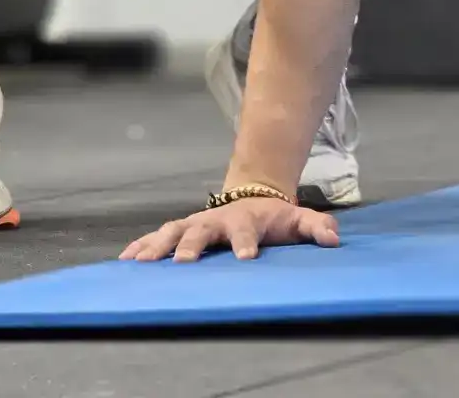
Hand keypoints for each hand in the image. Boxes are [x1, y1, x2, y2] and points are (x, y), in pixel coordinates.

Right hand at [121, 197, 339, 262]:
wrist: (252, 196)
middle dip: (191, 245)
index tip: (246, 258)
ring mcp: (195, 223)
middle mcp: (216, 221)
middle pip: (201, 231)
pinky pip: (156, 237)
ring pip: (172, 232)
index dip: (246, 243)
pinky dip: (140, 246)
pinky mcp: (180, 229)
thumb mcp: (298, 220)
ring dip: (156, 246)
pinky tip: (125, 260)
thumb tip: (334, 238)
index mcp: (245, 221)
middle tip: (182, 262)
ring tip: (139, 262)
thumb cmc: (275, 217)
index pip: (246, 232)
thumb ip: (316, 227)